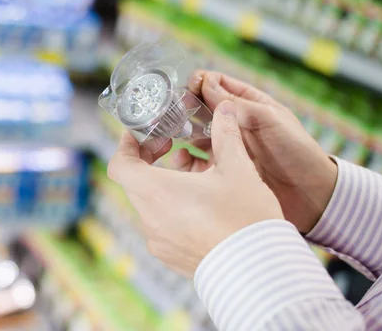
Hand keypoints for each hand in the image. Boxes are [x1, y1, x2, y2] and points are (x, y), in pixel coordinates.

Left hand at [108, 101, 282, 277]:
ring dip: (167, 186)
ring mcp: (158, 242)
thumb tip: (225, 108)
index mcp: (157, 193)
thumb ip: (226, 135)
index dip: (127, 146)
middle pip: (136, 183)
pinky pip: (162, 226)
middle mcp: (150, 219)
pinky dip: (173, 210)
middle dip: (153, 162)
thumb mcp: (238, 169)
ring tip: (198, 177)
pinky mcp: (170, 257)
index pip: (120, 165)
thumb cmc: (247, 219)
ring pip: (151, 205)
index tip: (144, 137)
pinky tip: (203, 206)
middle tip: (176, 149)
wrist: (262, 272)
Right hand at [186, 71, 337, 233]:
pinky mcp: (223, 171)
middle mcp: (236, 125)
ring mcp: (228, 148)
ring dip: (184, 133)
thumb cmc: (297, 151)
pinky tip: (180, 157)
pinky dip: (186, 159)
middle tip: (174, 111)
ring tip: (173, 133)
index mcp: (250, 105)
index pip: (220, 85)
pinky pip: (198, 162)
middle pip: (204, 110)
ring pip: (197, 135)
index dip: (202, 83)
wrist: (311, 195)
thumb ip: (237, 104)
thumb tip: (207, 83)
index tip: (187, 85)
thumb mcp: (268, 120)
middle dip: (188, 108)